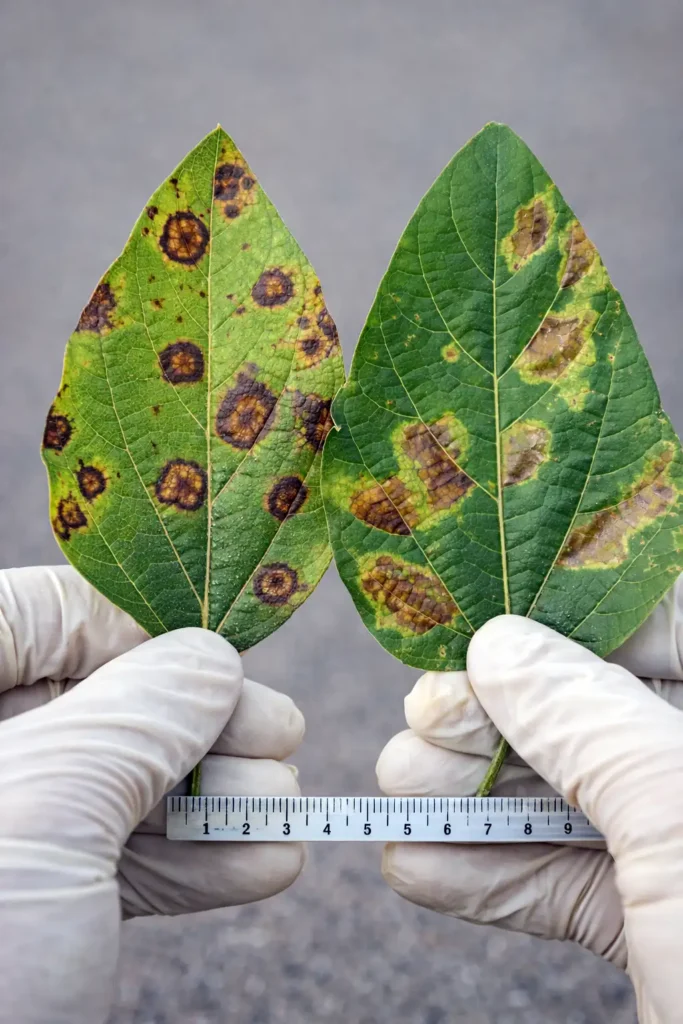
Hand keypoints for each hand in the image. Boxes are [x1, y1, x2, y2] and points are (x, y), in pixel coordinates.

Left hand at [0, 565, 304, 1023]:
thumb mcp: (48, 805)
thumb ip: (139, 714)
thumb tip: (209, 661)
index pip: (41, 615)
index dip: (139, 628)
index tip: (224, 658)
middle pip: (94, 702)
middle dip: (199, 725)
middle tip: (280, 737)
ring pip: (113, 789)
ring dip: (212, 802)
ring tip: (285, 811)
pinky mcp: (24, 908)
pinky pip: (111, 866)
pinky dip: (189, 868)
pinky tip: (262, 866)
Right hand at [376, 577, 682, 1023]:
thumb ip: (593, 722)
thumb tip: (503, 646)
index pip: (672, 620)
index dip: (576, 612)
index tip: (485, 625)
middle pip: (607, 713)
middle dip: (502, 719)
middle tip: (419, 721)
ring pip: (581, 803)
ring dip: (477, 802)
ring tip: (396, 793)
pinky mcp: (665, 930)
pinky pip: (575, 887)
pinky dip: (495, 881)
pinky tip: (421, 869)